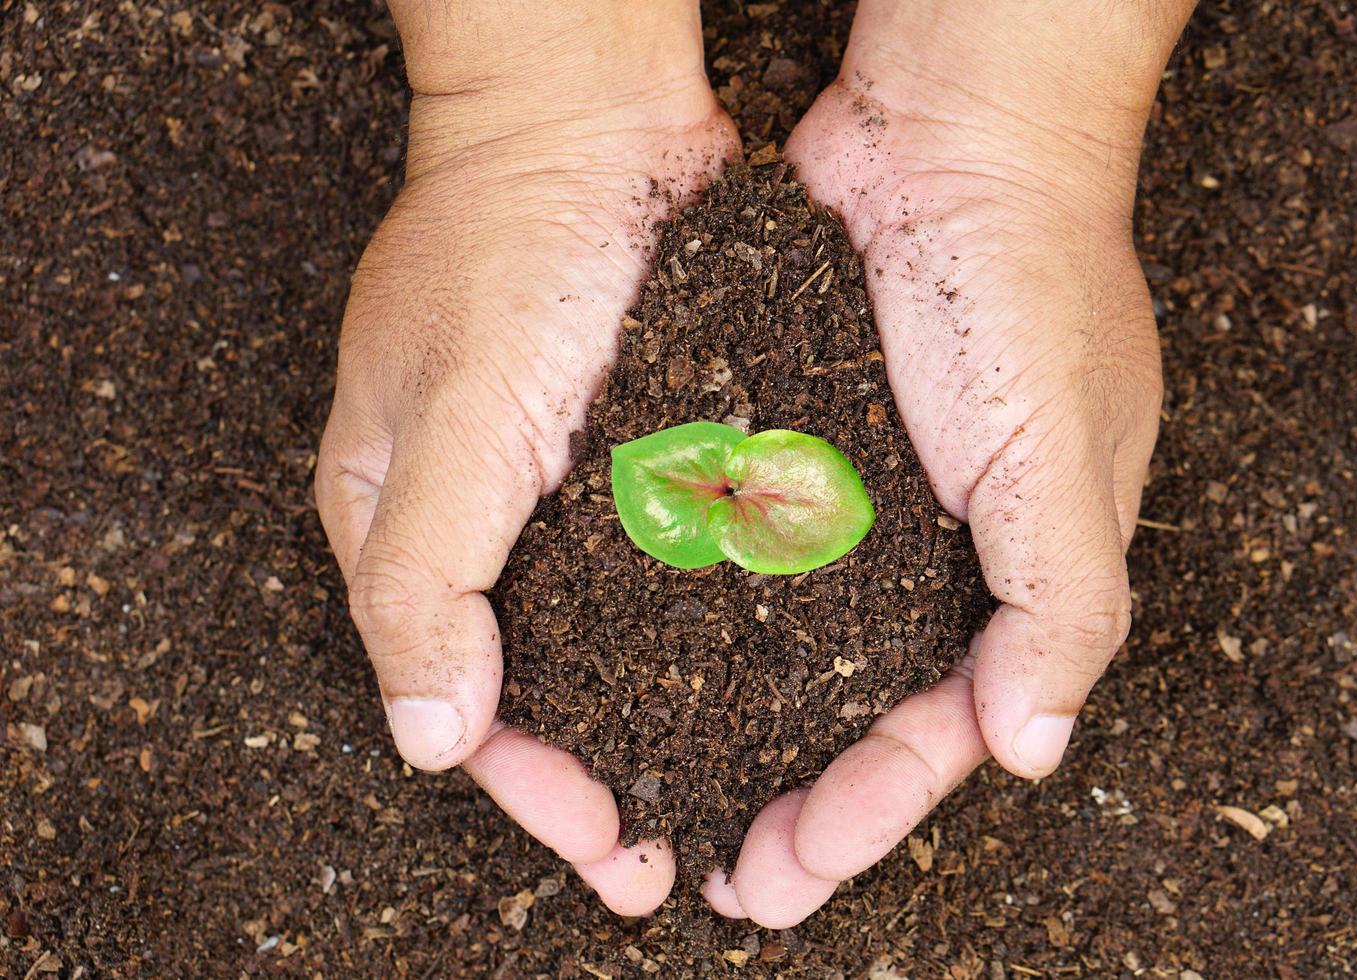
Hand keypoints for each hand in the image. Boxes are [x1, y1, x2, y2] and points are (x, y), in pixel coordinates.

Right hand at [315, 0, 738, 914]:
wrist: (593, 122)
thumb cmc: (509, 253)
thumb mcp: (447, 423)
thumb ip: (422, 584)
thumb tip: (432, 740)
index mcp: (399, 524)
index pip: (460, 699)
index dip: (538, 791)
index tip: (619, 853)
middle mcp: (476, 519)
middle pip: (531, 685)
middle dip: (598, 777)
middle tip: (674, 854)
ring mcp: (553, 483)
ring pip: (595, 637)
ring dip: (651, 718)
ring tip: (721, 787)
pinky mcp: (624, 446)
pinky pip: (648, 565)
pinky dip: (686, 630)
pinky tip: (752, 671)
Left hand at [705, 0, 1195, 926]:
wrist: (950, 140)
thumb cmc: (1029, 286)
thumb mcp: (1065, 459)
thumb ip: (1061, 607)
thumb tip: (1035, 751)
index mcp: (1022, 575)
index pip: (945, 730)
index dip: (869, 811)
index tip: (783, 871)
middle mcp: (942, 555)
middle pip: (864, 712)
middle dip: (803, 801)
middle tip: (726, 878)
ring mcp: (867, 505)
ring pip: (801, 653)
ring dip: (748, 731)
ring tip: (679, 801)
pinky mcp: (801, 451)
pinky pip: (756, 559)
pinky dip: (712, 622)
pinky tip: (651, 668)